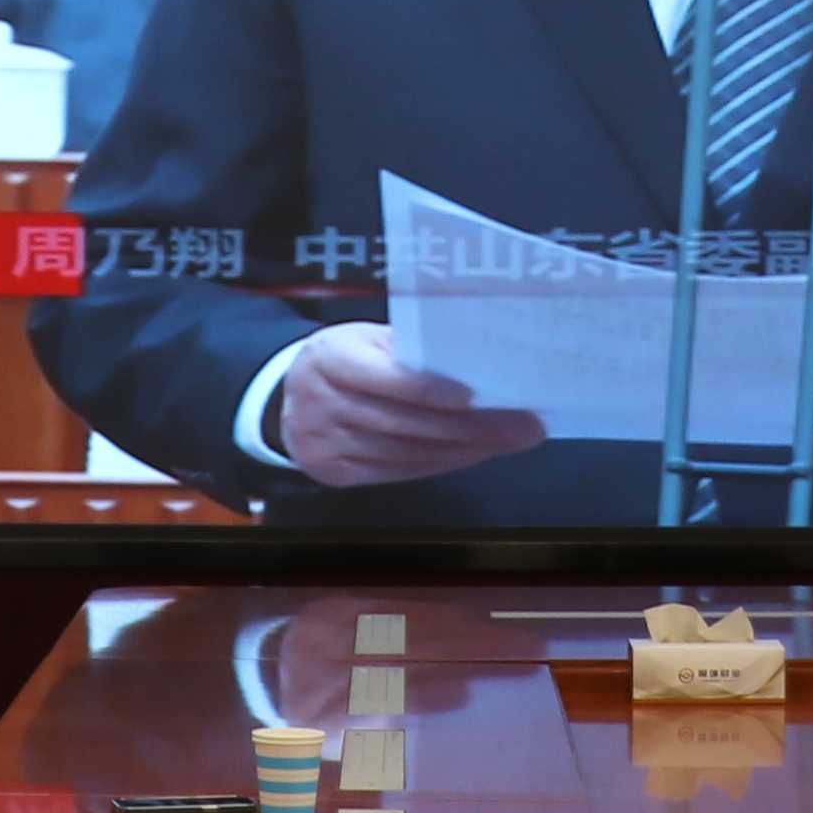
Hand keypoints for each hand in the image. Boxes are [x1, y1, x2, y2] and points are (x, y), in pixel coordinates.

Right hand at [273, 326, 545, 488]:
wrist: (291, 396)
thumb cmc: (345, 358)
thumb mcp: (367, 338)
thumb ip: (411, 350)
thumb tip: (479, 364)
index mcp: (330, 357)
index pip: (386, 378)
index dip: (431, 389)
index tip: (478, 395)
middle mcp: (321, 402)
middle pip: (404, 422)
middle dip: (470, 427)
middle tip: (521, 426)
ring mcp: (325, 444)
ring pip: (406, 453)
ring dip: (464, 450)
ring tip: (507, 441)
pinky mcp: (334, 474)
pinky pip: (397, 473)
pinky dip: (440, 464)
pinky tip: (472, 454)